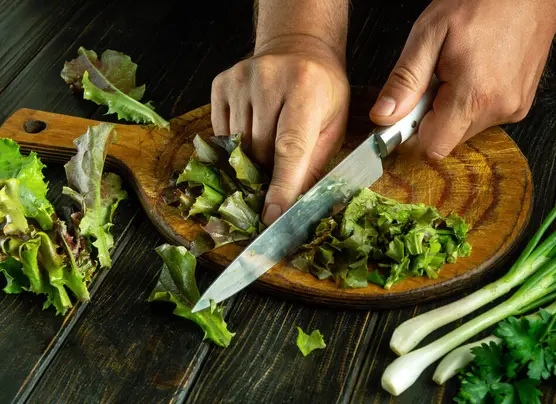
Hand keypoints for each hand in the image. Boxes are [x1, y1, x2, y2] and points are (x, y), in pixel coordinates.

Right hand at [211, 35, 349, 224]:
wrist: (298, 48)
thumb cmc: (322, 92)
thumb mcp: (333, 125)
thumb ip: (315, 163)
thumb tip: (294, 204)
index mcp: (306, 89)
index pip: (290, 147)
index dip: (282, 185)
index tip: (273, 215)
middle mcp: (269, 79)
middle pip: (260, 150)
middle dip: (270, 170)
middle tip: (281, 170)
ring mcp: (240, 79)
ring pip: (238, 145)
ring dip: (253, 157)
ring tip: (270, 144)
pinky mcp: (221, 83)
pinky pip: (222, 132)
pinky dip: (237, 143)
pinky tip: (254, 130)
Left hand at [370, 0, 555, 158]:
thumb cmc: (482, 3)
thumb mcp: (429, 34)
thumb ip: (405, 80)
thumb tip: (383, 116)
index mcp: (473, 96)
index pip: (432, 146)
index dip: (412, 133)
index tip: (406, 112)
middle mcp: (497, 109)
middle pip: (447, 139)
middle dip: (430, 118)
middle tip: (433, 80)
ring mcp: (513, 109)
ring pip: (463, 130)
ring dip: (450, 110)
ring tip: (455, 72)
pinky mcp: (520, 106)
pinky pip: (482, 119)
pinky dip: (470, 104)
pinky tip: (473, 75)